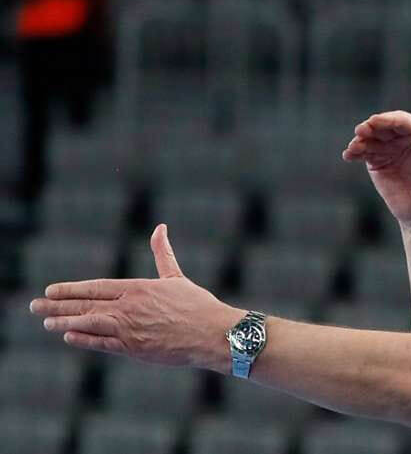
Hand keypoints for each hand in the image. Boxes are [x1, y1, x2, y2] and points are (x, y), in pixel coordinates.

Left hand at [30, 224, 244, 371]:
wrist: (211, 333)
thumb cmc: (196, 305)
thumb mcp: (175, 276)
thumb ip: (162, 252)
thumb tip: (160, 227)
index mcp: (137, 287)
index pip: (94, 287)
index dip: (70, 289)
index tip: (51, 290)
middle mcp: (128, 307)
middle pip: (85, 304)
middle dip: (57, 305)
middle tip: (34, 306)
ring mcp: (128, 329)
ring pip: (88, 323)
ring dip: (64, 322)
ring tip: (45, 322)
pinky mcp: (133, 348)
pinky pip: (101, 344)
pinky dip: (83, 340)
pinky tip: (68, 336)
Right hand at [342, 111, 410, 226]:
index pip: (401, 122)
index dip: (387, 120)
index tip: (374, 121)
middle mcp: (402, 138)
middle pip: (383, 127)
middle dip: (370, 128)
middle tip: (360, 131)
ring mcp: (388, 149)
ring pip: (371, 139)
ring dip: (359, 141)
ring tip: (352, 148)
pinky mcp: (377, 163)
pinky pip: (363, 154)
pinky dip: (354, 153)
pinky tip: (348, 155)